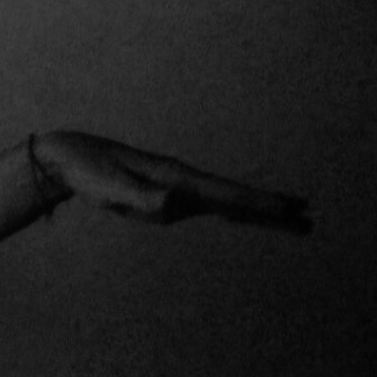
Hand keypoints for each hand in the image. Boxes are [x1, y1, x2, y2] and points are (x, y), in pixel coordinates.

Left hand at [34, 129, 310, 231]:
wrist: (68, 157)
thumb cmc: (88, 171)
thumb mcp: (110, 188)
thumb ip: (141, 198)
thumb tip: (174, 204)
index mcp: (175, 178)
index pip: (226, 194)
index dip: (259, 204)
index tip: (291, 210)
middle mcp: (181, 181)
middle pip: (234, 198)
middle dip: (269, 209)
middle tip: (308, 219)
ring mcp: (175, 189)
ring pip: (225, 203)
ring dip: (257, 212)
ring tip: (291, 219)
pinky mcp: (164, 196)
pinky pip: (207, 207)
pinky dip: (231, 211)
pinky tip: (241, 217)